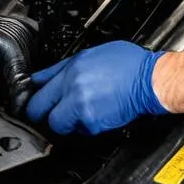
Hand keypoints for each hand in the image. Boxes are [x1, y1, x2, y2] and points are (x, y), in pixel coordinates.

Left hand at [26, 41, 168, 134]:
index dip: (34, 98)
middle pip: (40, 111)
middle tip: (49, 113)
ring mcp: (82, 107)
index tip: (34, 102)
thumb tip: (41, 76)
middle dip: (43, 114)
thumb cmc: (128, 65)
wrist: (150, 80)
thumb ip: (62, 67)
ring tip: (79, 112)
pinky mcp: (93, 123)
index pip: (38, 88)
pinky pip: (80, 130)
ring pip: (59, 124)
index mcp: (72, 70)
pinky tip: (95, 113)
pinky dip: (84, 126)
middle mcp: (74, 88)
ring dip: (65, 121)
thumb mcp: (91, 54)